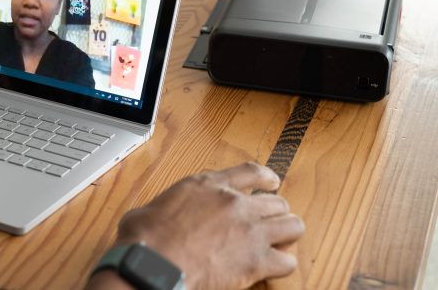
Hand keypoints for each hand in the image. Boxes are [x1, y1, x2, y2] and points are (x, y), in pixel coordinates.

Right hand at [88, 162, 304, 289]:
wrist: (154, 263)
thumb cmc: (147, 237)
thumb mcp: (157, 205)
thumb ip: (174, 204)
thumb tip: (164, 215)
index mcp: (208, 185)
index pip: (250, 172)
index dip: (267, 177)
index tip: (272, 183)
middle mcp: (234, 203)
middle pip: (277, 201)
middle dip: (274, 213)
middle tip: (268, 223)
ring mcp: (250, 231)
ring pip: (292, 226)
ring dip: (286, 234)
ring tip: (278, 243)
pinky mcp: (256, 261)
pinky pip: (287, 261)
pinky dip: (282, 265)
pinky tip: (273, 267)